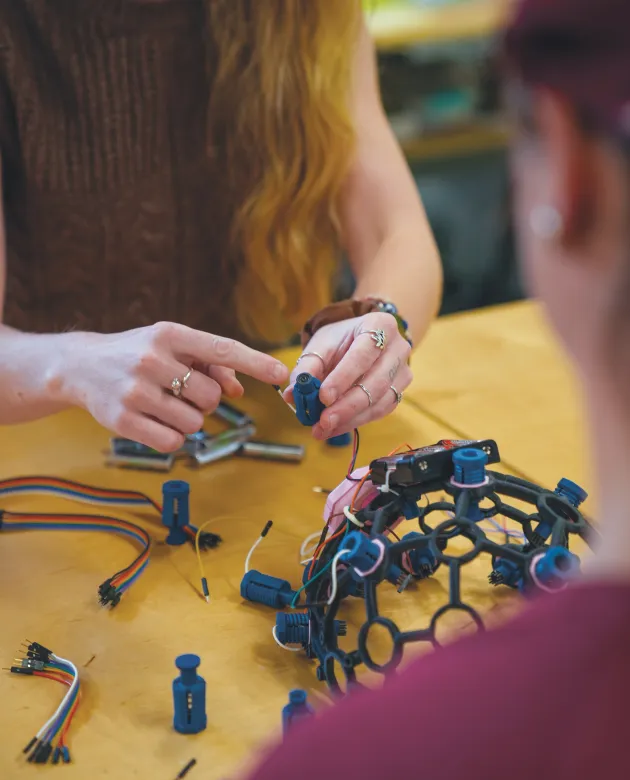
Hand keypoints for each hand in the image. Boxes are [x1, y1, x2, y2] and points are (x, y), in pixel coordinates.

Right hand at [54, 322, 287, 450]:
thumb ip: (210, 365)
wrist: (80, 366)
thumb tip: (238, 391)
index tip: (282, 374)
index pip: (222, 348)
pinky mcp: (123, 420)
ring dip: (188, 419)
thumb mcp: (172, 347)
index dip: (255, 362)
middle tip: (181, 391)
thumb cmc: (138, 354)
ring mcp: (135, 391)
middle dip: (205, 400)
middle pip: (211, 397)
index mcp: (169, 334)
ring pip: (194, 422)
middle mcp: (152, 359)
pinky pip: (173, 441)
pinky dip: (172, 437)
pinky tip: (155, 421)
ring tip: (164, 404)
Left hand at [285, 312, 411, 438]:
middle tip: (323, 421)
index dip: (343, 377)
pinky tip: (335, 428)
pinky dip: (355, 422)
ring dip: (349, 418)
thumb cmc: (341, 339)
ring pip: (379, 401)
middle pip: (376, 382)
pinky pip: (380, 411)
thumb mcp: (322, 344)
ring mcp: (402, 371)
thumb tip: (292, 394)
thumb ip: (307, 367)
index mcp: (380, 325)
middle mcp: (398, 348)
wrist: (361, 339)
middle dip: (347, 405)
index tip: (323, 397)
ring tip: (323, 429)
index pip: (363, 354)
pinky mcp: (399, 391)